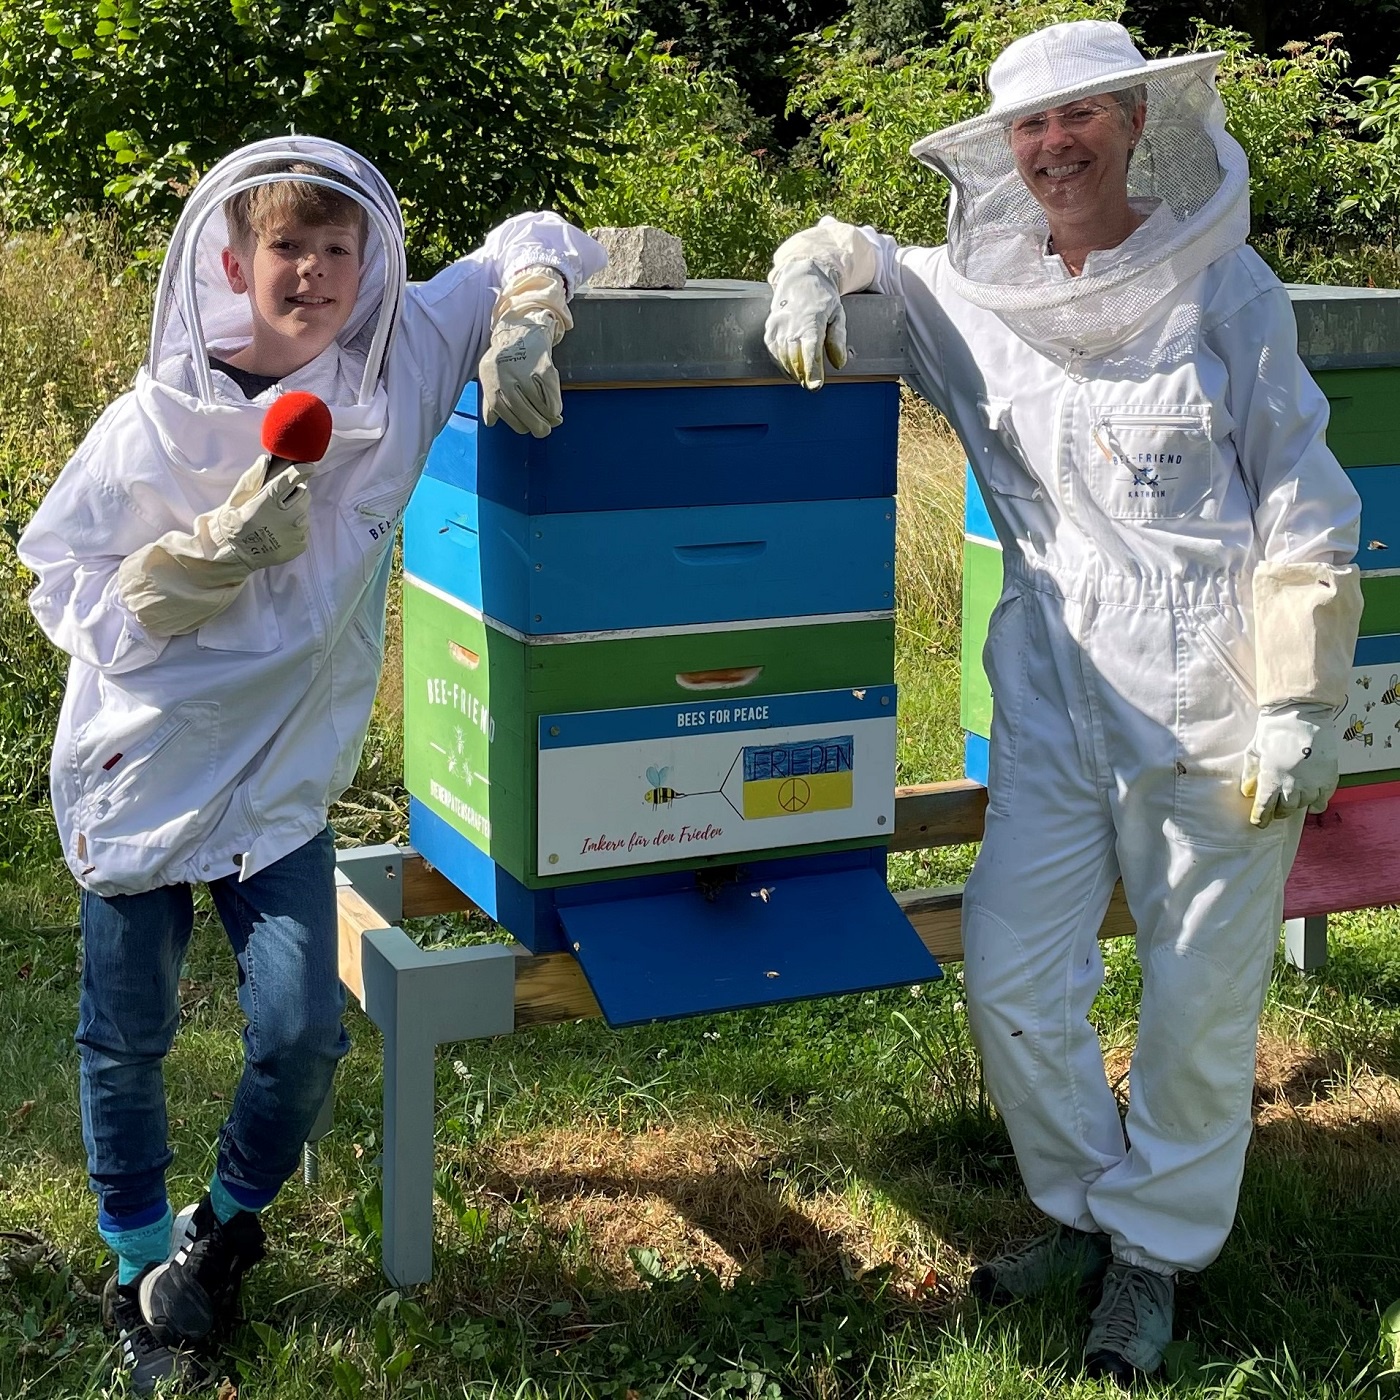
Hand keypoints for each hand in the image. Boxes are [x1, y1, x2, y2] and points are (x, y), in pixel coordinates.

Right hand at [209, 460, 311, 569]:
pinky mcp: (300, 544)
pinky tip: (280, 531)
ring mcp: (295, 533)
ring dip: (296, 511)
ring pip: (305, 511)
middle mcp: (286, 518)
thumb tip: (264, 460)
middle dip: (294, 493)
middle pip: (303, 494)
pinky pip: (305, 527)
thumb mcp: (237, 498)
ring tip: (277, 518)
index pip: (291, 480)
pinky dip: (296, 526)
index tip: (308, 467)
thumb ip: (252, 478)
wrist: (235, 554)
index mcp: (269, 502)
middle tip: (281, 500)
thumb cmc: (235, 523)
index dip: (301, 471)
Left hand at [478, 310, 562, 437]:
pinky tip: (555, 409)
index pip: (503, 412)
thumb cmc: (506, 359)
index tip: (526, 428)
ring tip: (552, 419)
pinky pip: (551, 397)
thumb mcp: (491, 376)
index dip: (517, 424)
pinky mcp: (544, 369)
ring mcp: (525, 373)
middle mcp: (506, 377)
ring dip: (548, 418)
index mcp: (491, 381)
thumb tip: (491, 422)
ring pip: (539, 408)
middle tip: (543, 431)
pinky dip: (555, 407)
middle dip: (536, 427)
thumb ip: (490, 401)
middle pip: (523, 414)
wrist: (523, 330)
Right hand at [763, 258, 846, 390]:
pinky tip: (791, 368)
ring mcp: (778, 326)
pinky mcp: (769, 329)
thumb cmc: (822, 297)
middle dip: (804, 375)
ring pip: (783, 358)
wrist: (800, 277)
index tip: (815, 385)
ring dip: (793, 372)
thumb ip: (838, 339)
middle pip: (796, 358)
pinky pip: (773, 352)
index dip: (812, 371)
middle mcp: (792, 323)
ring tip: (803, 378)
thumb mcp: (838, 314)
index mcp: (812, 319)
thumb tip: (839, 363)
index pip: (811, 350)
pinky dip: (782, 364)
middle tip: (812, 384)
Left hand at [1240, 703, 1338, 826]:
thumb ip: (1251, 773)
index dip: (1261, 818)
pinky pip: (1322, 800)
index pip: (1265, 808)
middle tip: (1275, 808)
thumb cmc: (1275, 730)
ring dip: (1296, 804)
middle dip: (1278, 811)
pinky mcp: (1328, 778)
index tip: (1259, 822)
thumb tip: (1248, 791)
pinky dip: (1316, 802)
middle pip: (1285, 810)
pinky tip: (1311, 798)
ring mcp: (1312, 783)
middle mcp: (1292, 785)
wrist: (1302, 714)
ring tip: (1292, 797)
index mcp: (1271, 779)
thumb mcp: (1255, 751)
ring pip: (1303, 805)